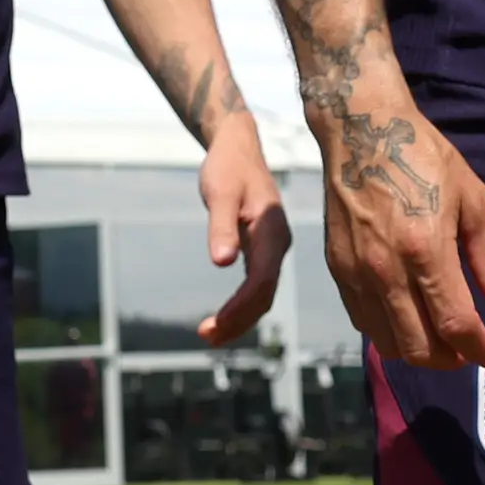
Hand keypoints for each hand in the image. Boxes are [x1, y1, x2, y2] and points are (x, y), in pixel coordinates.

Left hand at [192, 120, 292, 346]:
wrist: (238, 146)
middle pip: (265, 295)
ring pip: (263, 294)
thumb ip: (221, 227)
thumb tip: (221, 262)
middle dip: (239, 320)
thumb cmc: (227, 166)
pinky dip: (242, 304)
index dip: (241, 306)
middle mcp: (278, 244)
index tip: (216, 324)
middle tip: (207, 337)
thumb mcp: (219, 193)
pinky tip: (225, 317)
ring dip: (240, 318)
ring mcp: (272, 248)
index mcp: (272, 232)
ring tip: (211, 335)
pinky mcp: (262, 248)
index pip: (261, 280)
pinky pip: (257, 284)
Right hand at [321, 96, 484, 368]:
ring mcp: (357, 272)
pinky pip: (363, 321)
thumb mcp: (473, 199)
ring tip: (438, 339)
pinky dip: (388, 332)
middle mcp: (386, 268)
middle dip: (450, 359)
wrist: (362, 129)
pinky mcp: (337, 269)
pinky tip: (406, 318)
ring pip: (388, 342)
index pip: (455, 323)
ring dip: (419, 351)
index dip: (479, 349)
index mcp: (426, 249)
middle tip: (467, 350)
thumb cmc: (423, 157)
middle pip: (419, 346)